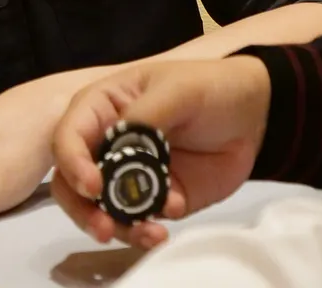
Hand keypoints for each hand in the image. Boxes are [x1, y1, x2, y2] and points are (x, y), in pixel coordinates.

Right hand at [51, 58, 269, 250]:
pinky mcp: (154, 199)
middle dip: (83, 209)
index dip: (72, 162)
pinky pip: (136, 222)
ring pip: (100, 210)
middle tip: (105, 228)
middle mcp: (105, 144)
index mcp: (101, 108)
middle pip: (71, 182)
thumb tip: (119, 145)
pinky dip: (146, 230)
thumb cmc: (208, 87)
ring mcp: (128, 175)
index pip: (67, 137)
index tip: (94, 186)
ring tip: (150, 233)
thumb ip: (146, 116)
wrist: (253, 115)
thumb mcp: (178, 90)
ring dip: (117, 227)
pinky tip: (170, 221)